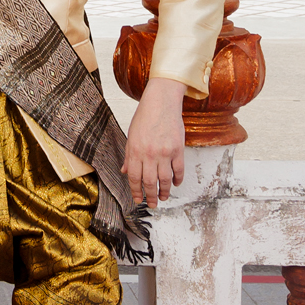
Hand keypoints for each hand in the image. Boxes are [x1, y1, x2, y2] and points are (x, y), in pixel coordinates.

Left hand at [123, 77, 186, 207]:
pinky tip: (176, 184)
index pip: (135, 177)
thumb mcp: (132, 135)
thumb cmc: (145, 116)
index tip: (138, 199)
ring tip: (164, 197)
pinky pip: (179, 170)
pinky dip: (178, 179)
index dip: (136, 191)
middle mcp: (149, 153)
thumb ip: (129, 155)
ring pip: (165, 179)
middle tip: (152, 204)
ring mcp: (165, 152)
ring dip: (165, 192)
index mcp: (136, 150)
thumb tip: (125, 171)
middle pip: (150, 182)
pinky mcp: (178, 149)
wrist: (162, 101)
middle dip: (150, 196)